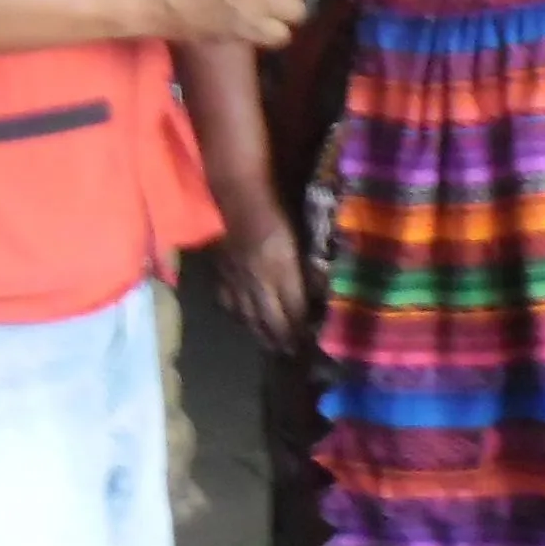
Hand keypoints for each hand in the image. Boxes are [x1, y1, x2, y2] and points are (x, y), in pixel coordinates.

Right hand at [211, 189, 312, 347]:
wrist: (237, 192)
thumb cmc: (278, 206)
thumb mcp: (301, 235)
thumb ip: (309, 267)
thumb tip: (322, 291)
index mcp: (280, 270)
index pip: (294, 310)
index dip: (303, 330)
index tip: (313, 343)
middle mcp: (257, 281)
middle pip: (270, 320)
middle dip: (283, 340)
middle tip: (293, 353)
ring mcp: (236, 279)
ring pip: (248, 316)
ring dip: (261, 334)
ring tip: (272, 345)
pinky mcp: (222, 273)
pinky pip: (229, 303)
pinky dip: (240, 315)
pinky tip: (245, 319)